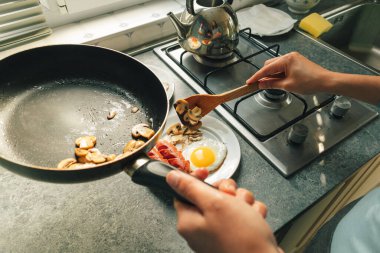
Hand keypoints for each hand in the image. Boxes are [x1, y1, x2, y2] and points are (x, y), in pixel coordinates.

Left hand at [166, 170, 281, 252]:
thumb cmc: (240, 238)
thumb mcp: (214, 203)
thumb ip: (191, 188)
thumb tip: (171, 178)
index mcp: (188, 221)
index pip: (183, 191)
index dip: (197, 179)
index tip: (207, 174)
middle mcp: (200, 229)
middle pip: (209, 195)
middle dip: (226, 191)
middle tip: (232, 197)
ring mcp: (218, 233)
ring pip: (229, 203)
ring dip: (242, 201)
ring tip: (248, 211)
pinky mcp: (234, 236)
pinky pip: (241, 216)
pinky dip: (250, 214)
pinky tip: (255, 219)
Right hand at [246, 52, 331, 94]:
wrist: (326, 81)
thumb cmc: (310, 82)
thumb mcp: (288, 85)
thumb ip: (272, 84)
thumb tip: (261, 84)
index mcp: (286, 59)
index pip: (266, 69)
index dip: (257, 76)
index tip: (249, 82)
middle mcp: (289, 56)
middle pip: (270, 65)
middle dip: (264, 75)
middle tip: (259, 85)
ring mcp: (294, 59)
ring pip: (276, 66)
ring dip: (272, 75)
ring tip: (271, 85)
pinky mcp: (297, 63)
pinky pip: (283, 67)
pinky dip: (279, 74)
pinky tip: (279, 82)